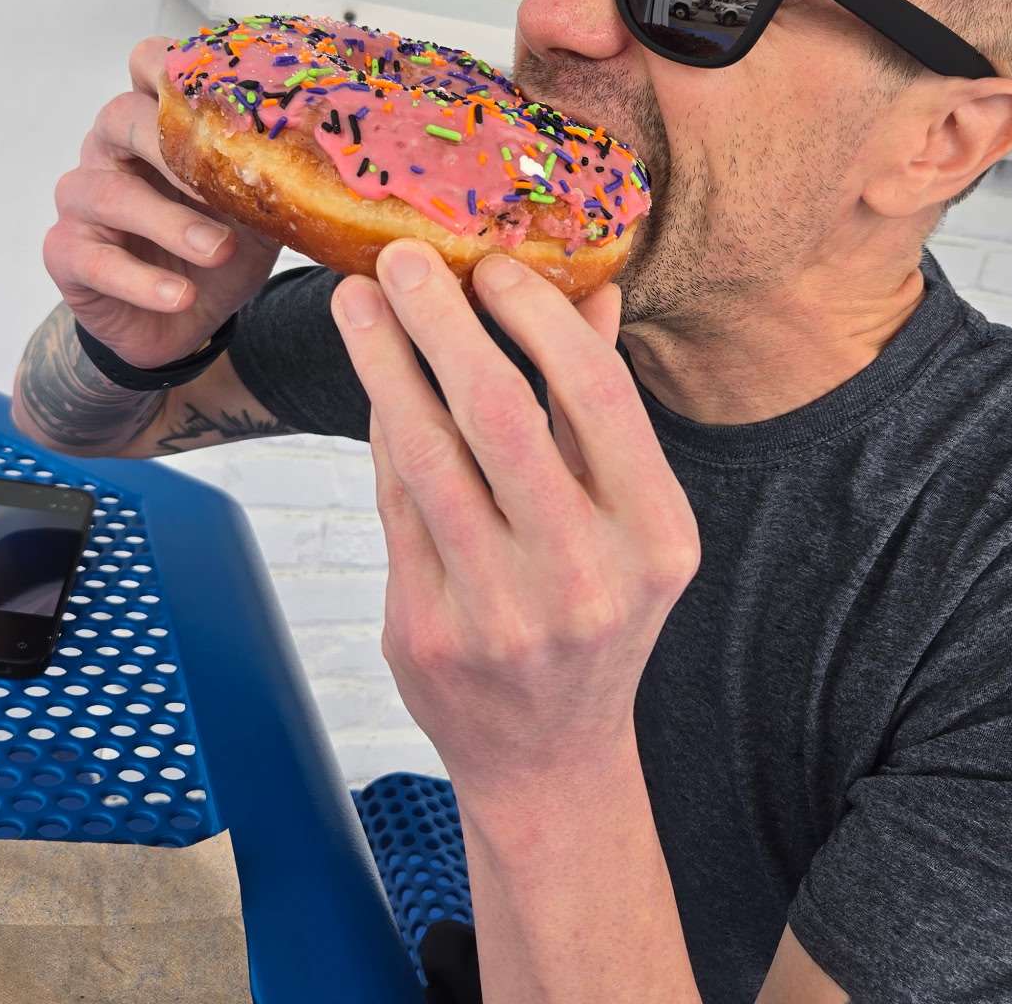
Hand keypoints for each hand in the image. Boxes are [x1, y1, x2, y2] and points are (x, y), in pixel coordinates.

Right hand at [43, 37, 279, 367]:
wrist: (186, 321)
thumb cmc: (216, 248)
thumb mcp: (259, 210)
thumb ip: (277, 175)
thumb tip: (333, 155)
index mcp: (156, 123)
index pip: (148, 65)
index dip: (174, 66)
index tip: (221, 89)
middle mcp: (112, 149)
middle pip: (122, 117)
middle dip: (172, 145)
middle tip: (221, 179)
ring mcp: (83, 197)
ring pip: (109, 192)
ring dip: (168, 222)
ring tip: (217, 251)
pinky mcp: (67, 252)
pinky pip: (92, 259)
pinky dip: (142, 281)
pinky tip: (179, 294)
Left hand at [329, 242, 699, 793]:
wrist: (547, 754)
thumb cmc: (598, 609)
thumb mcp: (629, 518)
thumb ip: (604, 407)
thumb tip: (591, 285)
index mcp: (654, 534)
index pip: (595, 394)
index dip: (536, 315)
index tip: (491, 264)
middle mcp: (583, 574)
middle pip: (497, 412)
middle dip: (438, 319)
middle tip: (400, 257)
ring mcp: (499, 610)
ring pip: (426, 453)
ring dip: (382, 363)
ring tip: (357, 302)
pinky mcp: (426, 631)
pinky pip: (394, 503)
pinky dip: (382, 432)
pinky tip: (372, 382)